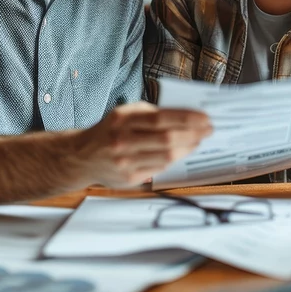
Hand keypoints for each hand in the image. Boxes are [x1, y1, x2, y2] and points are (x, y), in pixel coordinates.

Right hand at [75, 102, 211, 187]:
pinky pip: (159, 168)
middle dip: (193, 134)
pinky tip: (182, 152)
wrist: (82, 156)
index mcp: (123, 119)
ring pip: (166, 156)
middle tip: (208, 130)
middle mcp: (123, 140)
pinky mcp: (129, 178)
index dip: (187, 119)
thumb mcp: (125, 113)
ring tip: (198, 141)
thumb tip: (186, 117)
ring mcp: (125, 161)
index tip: (205, 118)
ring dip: (187, 148)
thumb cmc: (110, 130)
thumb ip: (151, 114)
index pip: (162, 118)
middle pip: (167, 139)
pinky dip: (174, 159)